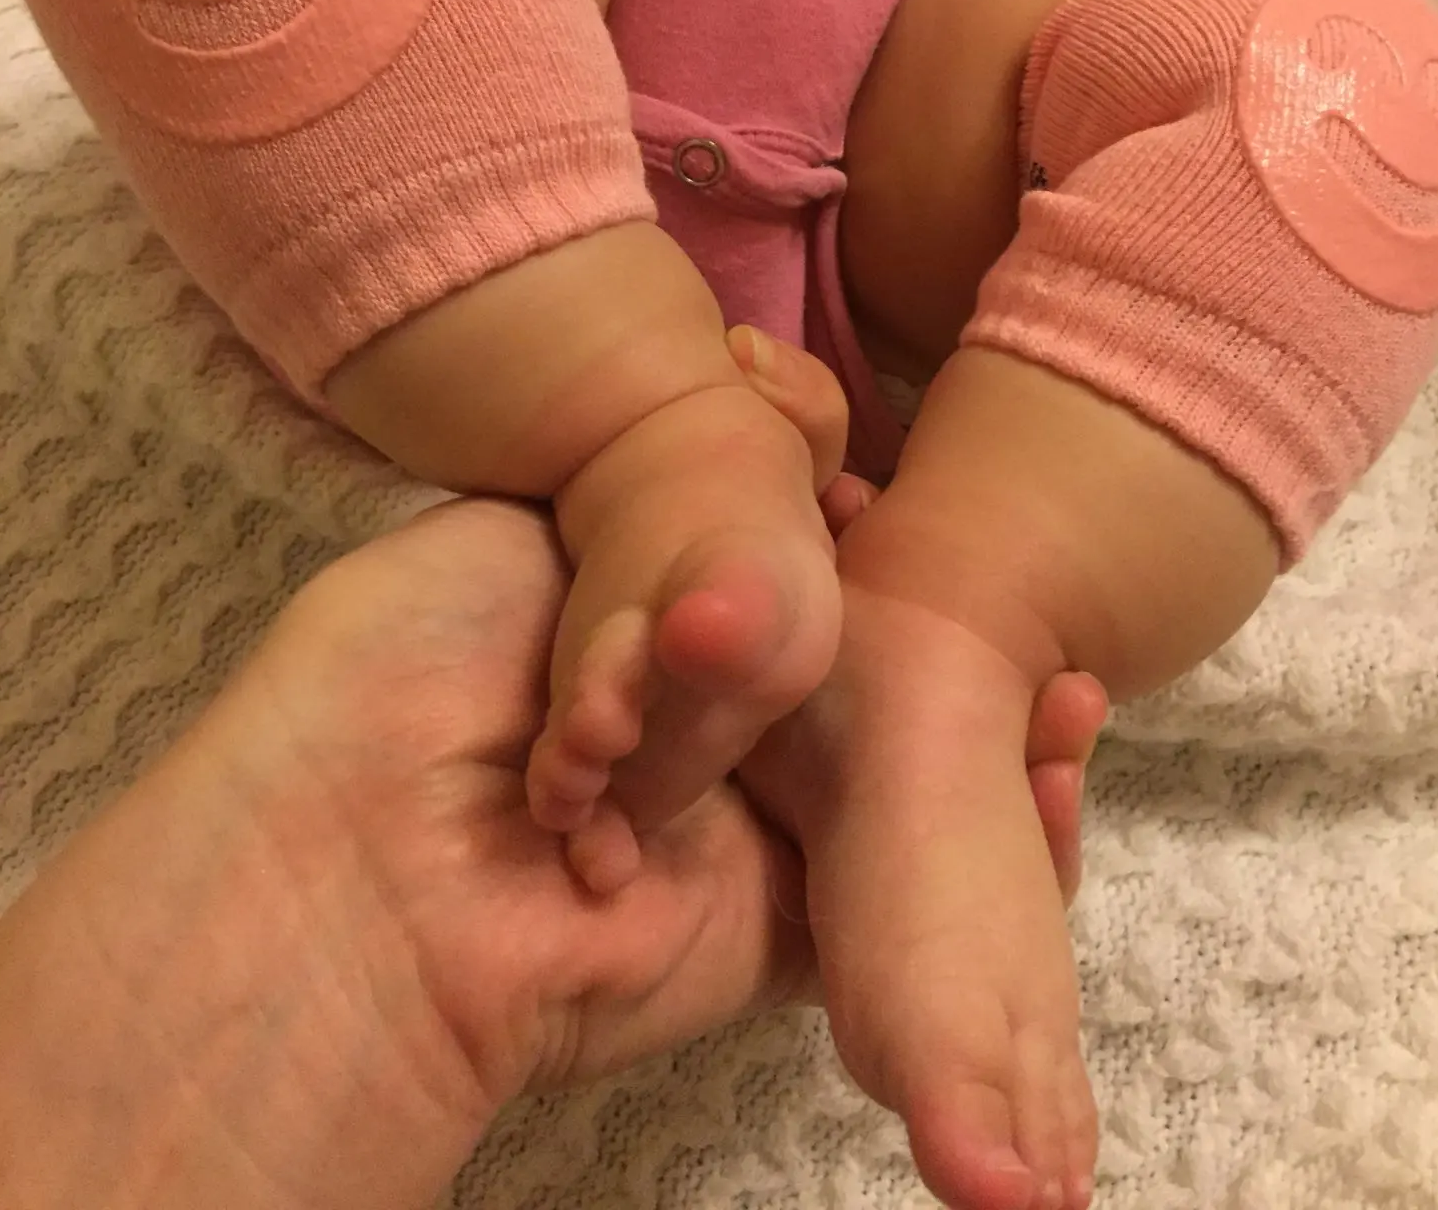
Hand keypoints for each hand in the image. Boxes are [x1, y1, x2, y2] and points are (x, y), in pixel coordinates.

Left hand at [0, 335, 1103, 1209]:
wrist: (363, 853)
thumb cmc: (416, 662)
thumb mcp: (519, 531)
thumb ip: (637, 515)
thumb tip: (733, 509)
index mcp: (629, 632)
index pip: (778, 580)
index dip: (855, 545)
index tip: (912, 514)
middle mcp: (687, 733)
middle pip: (844, 686)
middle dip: (940, 652)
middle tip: (1044, 637)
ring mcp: (730, 831)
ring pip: (886, 793)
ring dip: (985, 754)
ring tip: (1075, 701)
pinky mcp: (764, 928)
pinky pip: (888, 897)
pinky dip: (979, 856)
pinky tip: (1055, 781)